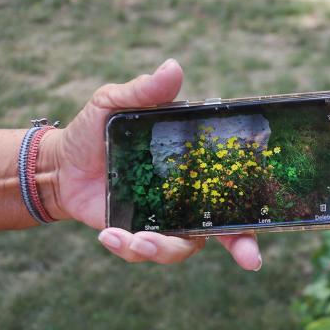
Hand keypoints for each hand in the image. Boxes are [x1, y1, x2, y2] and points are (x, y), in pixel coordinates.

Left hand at [42, 59, 262, 269]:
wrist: (59, 163)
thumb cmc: (95, 131)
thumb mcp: (115, 104)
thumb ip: (144, 91)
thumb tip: (174, 68)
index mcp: (196, 170)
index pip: (236, 191)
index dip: (256, 211)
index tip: (270, 232)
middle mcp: (189, 201)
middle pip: (226, 231)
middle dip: (241, 247)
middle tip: (249, 261)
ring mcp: (165, 221)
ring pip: (180, 248)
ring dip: (160, 248)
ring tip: (128, 238)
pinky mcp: (137, 235)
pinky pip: (142, 253)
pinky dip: (127, 248)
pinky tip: (107, 234)